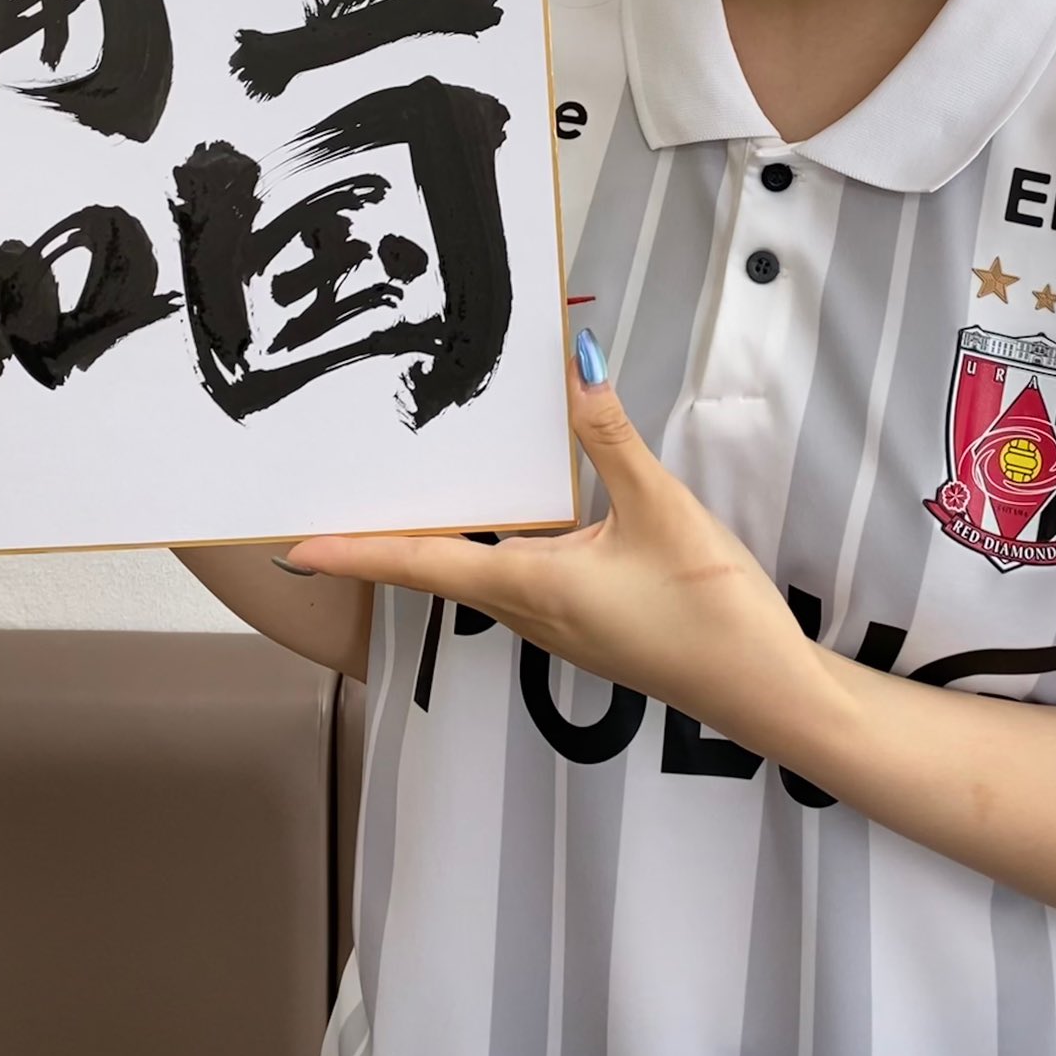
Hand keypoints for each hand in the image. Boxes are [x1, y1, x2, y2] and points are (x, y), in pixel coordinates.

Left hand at [286, 347, 822, 746]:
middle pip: (440, 569)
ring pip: (481, 576)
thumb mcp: (659, 508)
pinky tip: (513, 519)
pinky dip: (494, 547)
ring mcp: (558, 627)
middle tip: (337, 502)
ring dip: (441, 543)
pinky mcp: (588, 626)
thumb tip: (576, 366)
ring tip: (406, 499)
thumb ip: (612, 437)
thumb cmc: (705, 608)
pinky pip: (519, 581)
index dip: (357, 550)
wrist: (762, 689)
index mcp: (530, 586)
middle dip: (388, 538)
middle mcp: (529, 612)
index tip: (293, 545)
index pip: (422, 562)